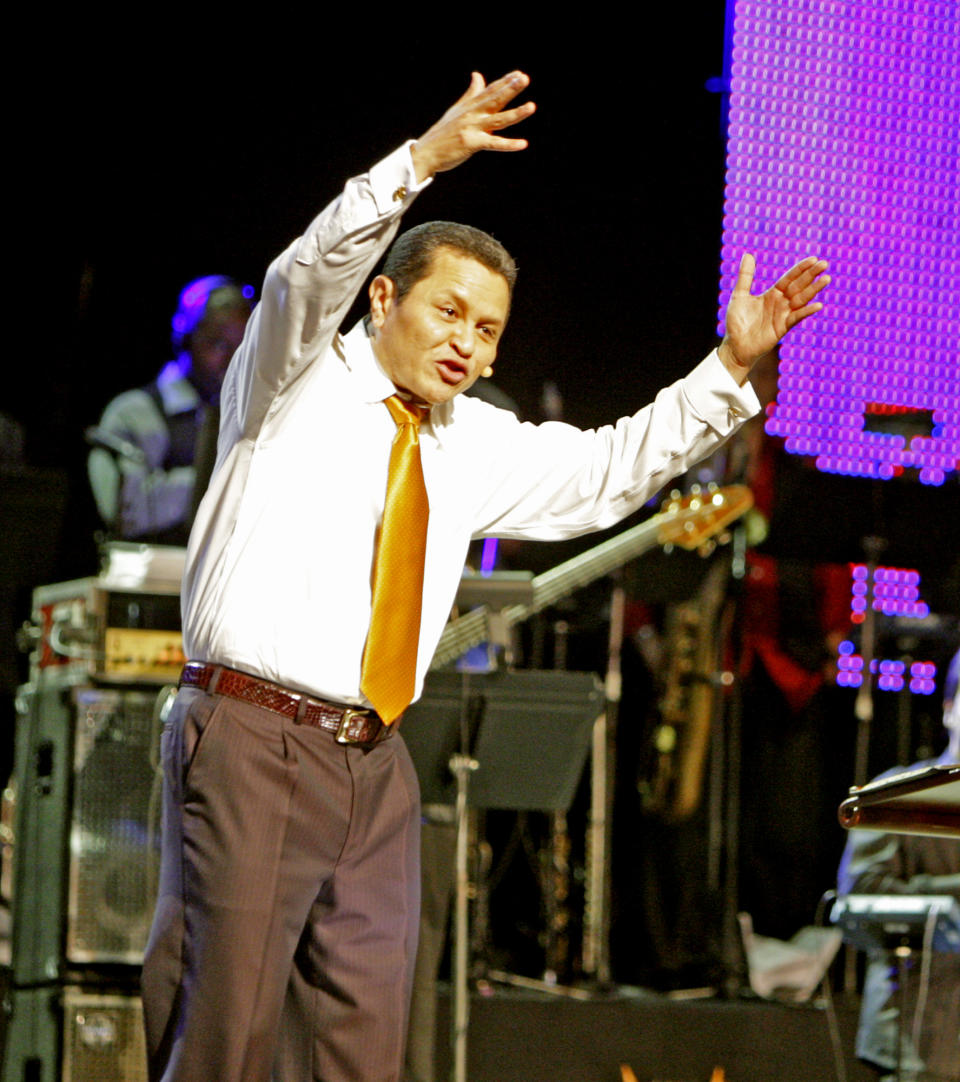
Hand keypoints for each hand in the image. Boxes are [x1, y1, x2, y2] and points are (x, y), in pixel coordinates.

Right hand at [411, 71, 535, 183]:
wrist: (426, 152)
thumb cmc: (443, 133)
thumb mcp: (458, 109)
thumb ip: (471, 93)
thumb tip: (478, 75)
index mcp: (470, 106)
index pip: (490, 90)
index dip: (505, 82)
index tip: (519, 74)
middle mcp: (472, 114)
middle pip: (495, 99)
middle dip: (510, 88)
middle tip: (524, 79)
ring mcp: (472, 128)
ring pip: (499, 119)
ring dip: (516, 113)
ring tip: (532, 106)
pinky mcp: (472, 143)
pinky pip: (494, 143)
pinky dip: (508, 144)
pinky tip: (523, 144)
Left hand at [718, 254, 829, 382]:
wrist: (734, 346)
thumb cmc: (736, 322)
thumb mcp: (739, 295)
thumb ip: (746, 276)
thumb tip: (748, 254)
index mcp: (772, 294)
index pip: (790, 278)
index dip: (800, 269)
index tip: (813, 259)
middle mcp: (780, 303)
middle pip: (799, 286)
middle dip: (811, 275)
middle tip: (824, 264)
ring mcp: (783, 315)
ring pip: (801, 299)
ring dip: (814, 289)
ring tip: (826, 279)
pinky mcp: (782, 328)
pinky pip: (796, 317)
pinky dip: (806, 311)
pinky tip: (817, 305)